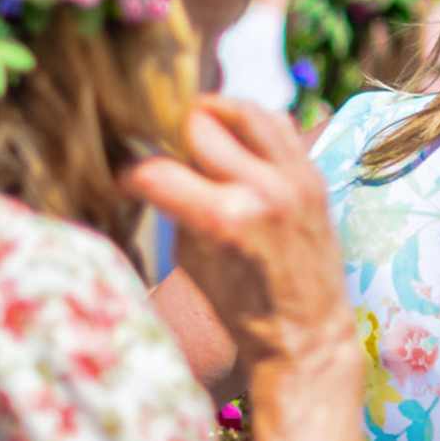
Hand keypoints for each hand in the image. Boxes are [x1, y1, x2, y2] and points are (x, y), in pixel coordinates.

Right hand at [124, 96, 354, 368]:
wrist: (307, 331)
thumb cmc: (240, 308)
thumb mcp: (192, 259)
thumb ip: (178, 204)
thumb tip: (156, 164)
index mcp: (225, 217)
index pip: (157, 171)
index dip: (131, 174)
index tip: (124, 180)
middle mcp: (263, 188)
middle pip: (200, 124)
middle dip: (171, 134)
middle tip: (159, 147)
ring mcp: (296, 176)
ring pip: (245, 110)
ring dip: (214, 115)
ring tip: (195, 129)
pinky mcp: (315, 173)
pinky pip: (280, 124)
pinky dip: (251, 122)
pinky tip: (235, 136)